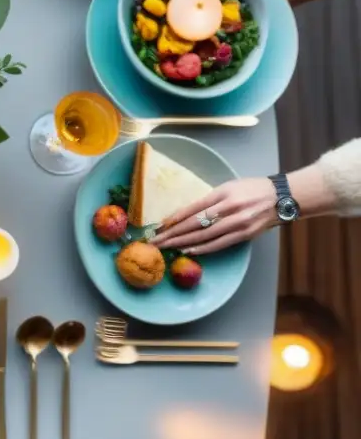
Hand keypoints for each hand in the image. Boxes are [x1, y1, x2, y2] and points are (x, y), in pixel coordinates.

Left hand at [150, 178, 278, 254]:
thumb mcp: (229, 187)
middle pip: (195, 223)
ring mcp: (237, 223)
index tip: (160, 225)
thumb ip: (210, 200)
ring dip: (183, 243)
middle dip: (173, 233)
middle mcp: (229, 208)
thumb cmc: (252, 189)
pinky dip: (203, 248)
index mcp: (223, 193)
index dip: (175, 218)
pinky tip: (189, 251)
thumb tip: (188, 213)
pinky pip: (220, 244)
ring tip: (167, 247)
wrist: (282, 197)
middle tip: (156, 241)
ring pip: (205, 236)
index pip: (193, 208)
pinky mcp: (245, 235)